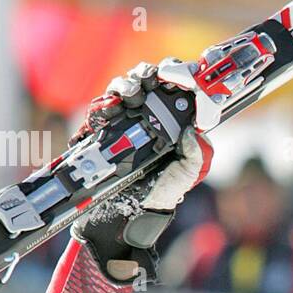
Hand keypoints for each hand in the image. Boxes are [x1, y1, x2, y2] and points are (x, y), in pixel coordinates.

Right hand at [71, 59, 215, 282]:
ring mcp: (122, 121)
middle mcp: (148, 117)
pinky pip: (98, 109)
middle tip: (149, 81)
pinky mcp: (99, 131)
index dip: (178, 75)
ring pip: (122, 87)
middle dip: (148, 74)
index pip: (177, 88)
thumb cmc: (156, 197)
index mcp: (173, 124)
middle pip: (148, 80)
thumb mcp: (182, 178)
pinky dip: (103, 104)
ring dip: (125, 84)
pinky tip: (109, 109)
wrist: (121, 218)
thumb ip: (193, 156)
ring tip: (129, 94)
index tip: (176, 76)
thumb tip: (194, 130)